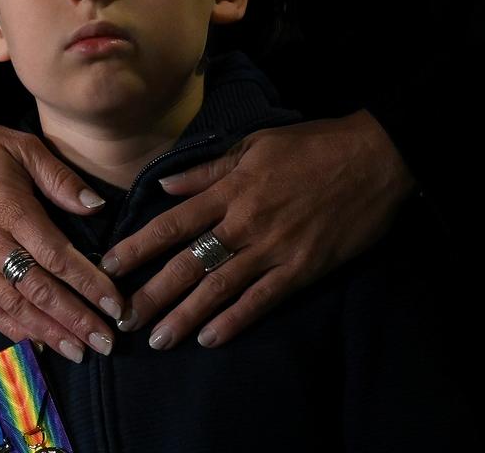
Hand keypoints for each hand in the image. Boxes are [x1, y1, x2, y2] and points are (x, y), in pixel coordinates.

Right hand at [0, 120, 125, 362]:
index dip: (88, 283)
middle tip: (106, 341)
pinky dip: (13, 329)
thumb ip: (59, 178)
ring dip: (49, 332)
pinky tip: (38, 342)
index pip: (57, 256)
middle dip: (76, 319)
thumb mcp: (22, 146)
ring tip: (79, 351)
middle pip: (39, 290)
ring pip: (14, 306)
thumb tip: (96, 207)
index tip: (115, 305)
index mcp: (10, 210)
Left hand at [102, 110, 414, 349]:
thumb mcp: (253, 144)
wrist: (376, 157)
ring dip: (185, 316)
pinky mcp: (303, 268)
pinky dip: (235, 320)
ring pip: (219, 288)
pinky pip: (262, 300)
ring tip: (157, 339)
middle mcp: (244, 222)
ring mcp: (274, 248)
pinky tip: (209, 339)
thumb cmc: (312, 146)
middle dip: (151, 294)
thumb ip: (206, 170)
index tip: (109, 266)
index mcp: (229, 190)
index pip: (171, 224)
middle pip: (187, 263)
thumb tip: (164, 186)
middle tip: (122, 319)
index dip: (137, 247)